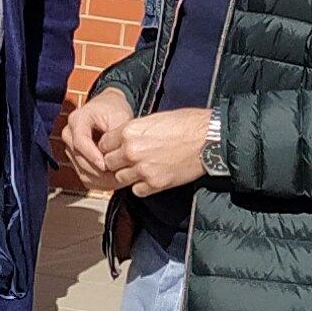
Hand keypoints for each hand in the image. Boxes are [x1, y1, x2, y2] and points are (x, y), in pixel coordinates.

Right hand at [59, 87, 134, 187]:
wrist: (109, 108)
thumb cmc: (113, 110)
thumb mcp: (119, 117)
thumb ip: (116, 136)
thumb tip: (116, 157)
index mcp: (77, 120)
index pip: (80, 142)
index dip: (93, 156)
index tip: (106, 165)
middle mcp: (69, 135)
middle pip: (80, 160)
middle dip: (100, 172)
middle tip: (120, 176)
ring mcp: (71, 149)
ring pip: (83, 172)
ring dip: (102, 180)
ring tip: (121, 180)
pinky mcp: (77, 160)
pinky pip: (85, 177)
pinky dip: (100, 183)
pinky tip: (115, 181)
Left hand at [89, 107, 212, 197]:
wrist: (208, 139)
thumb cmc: (187, 124)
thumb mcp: (154, 119)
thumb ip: (135, 131)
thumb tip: (125, 139)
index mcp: (129, 131)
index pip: (103, 144)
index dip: (109, 146)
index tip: (115, 149)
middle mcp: (131, 151)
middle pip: (108, 162)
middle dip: (116, 161)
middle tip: (126, 160)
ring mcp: (142, 169)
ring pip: (120, 178)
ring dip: (128, 174)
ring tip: (139, 168)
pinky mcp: (155, 184)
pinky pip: (136, 190)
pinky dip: (141, 186)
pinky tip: (149, 177)